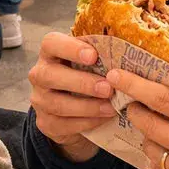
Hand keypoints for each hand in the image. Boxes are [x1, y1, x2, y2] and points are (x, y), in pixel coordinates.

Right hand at [29, 33, 114, 162]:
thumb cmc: (87, 75)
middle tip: (107, 88)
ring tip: (111, 107)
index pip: (51, 43)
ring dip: (87, 106)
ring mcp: (40, 100)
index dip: (70, 48)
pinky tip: (104, 118)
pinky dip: (87, 122)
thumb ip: (102, 52)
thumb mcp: (92, 62)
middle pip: (50, 75)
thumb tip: (128, 43)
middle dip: (81, 82)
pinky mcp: (45, 122)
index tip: (93, 55)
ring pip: (57, 104)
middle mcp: (39, 74)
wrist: (73, 110)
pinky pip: (63, 124)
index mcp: (50, 52)